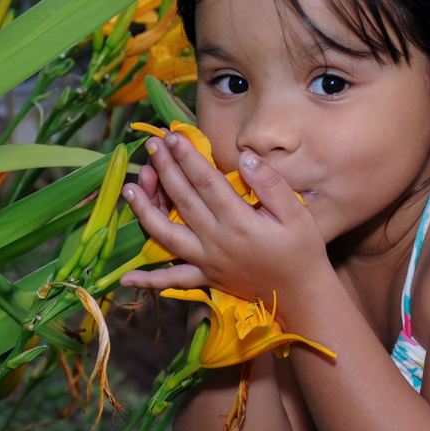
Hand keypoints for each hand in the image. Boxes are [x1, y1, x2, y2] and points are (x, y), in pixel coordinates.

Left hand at [119, 131, 332, 315]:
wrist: (301, 294)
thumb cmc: (302, 250)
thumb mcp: (296, 213)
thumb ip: (270, 183)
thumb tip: (245, 158)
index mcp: (239, 221)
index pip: (206, 182)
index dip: (187, 157)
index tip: (173, 136)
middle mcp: (217, 241)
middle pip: (183, 200)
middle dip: (165, 170)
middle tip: (152, 145)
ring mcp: (207, 262)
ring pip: (167, 235)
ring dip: (145, 211)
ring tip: (129, 189)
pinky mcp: (206, 278)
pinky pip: (173, 279)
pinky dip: (149, 280)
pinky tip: (127, 277)